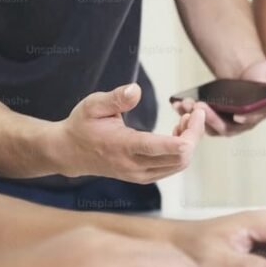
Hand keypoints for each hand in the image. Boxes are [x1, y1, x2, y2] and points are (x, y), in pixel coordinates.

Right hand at [55, 83, 204, 183]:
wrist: (70, 153)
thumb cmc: (82, 126)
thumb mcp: (93, 105)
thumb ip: (115, 98)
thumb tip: (136, 90)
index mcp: (124, 147)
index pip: (165, 148)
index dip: (189, 135)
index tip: (195, 114)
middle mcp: (135, 166)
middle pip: (181, 157)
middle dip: (195, 134)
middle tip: (194, 111)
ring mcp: (141, 175)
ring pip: (180, 164)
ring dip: (190, 142)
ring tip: (185, 119)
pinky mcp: (144, 176)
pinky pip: (173, 167)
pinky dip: (182, 150)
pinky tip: (177, 131)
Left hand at [172, 60, 265, 136]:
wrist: (247, 73)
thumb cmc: (263, 74)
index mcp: (258, 115)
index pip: (250, 121)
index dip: (243, 119)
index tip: (236, 114)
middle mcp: (241, 124)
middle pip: (225, 127)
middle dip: (211, 118)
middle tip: (200, 106)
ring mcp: (225, 123)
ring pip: (209, 126)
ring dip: (195, 118)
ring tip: (185, 103)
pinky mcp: (212, 119)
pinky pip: (198, 121)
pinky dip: (186, 114)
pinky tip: (176, 103)